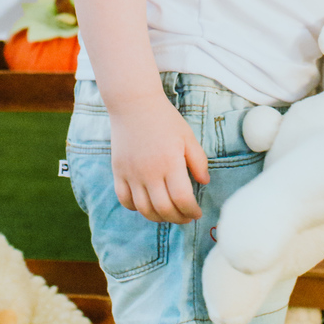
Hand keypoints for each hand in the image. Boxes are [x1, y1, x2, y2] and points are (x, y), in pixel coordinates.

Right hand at [109, 94, 209, 224]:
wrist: (134, 104)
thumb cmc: (165, 119)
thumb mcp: (188, 137)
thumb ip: (198, 161)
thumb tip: (205, 182)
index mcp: (170, 163)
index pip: (182, 199)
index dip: (192, 211)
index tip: (197, 212)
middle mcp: (149, 172)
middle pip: (164, 209)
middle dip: (178, 218)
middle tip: (186, 218)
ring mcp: (131, 174)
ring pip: (144, 209)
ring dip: (159, 218)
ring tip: (169, 214)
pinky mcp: (118, 172)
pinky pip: (124, 200)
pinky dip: (136, 208)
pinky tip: (147, 205)